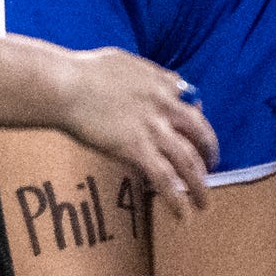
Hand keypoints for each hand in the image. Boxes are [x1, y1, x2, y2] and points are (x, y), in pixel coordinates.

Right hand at [54, 49, 217, 217]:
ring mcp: (153, 129)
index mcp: (161, 82)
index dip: (198, 120)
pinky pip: (165, 180)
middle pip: (200, 134)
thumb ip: (145, 72)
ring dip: (199, 186)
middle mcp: (164, 105)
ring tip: (203, 203)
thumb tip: (157, 80)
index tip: (196, 134)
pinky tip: (182, 215)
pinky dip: (177, 200)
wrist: (66, 85)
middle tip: (209, 169)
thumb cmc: (84, 71)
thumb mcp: (123, 61)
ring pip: (189, 162)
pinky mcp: (137, 149)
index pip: (192, 102)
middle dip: (209, 154)